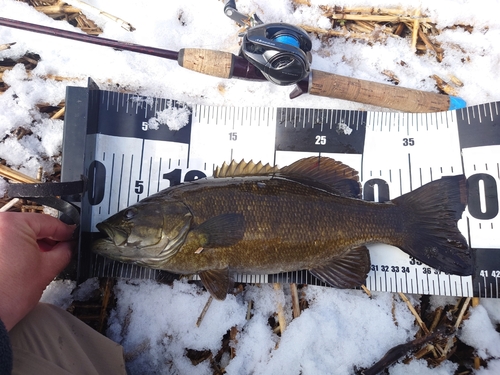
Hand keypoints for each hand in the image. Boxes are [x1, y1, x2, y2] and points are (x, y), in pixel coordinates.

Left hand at [0, 212, 74, 330]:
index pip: (49, 222)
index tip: (72, 237)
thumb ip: (65, 251)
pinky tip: (26, 262)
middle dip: (48, 239)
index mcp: (12, 224)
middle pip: (31, 226)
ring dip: (32, 244)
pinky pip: (5, 241)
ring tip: (44, 259)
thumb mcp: (48, 269)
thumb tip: (69, 245)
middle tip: (62, 249)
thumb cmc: (7, 296)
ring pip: (17, 234)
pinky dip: (17, 249)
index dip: (65, 232)